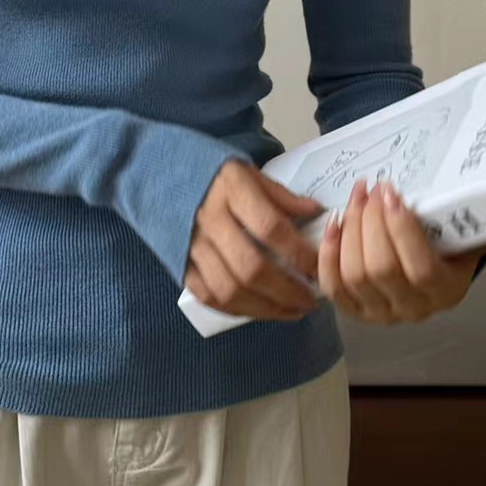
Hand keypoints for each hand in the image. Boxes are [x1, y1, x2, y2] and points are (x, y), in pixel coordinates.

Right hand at [184, 160, 325, 319]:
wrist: (166, 180)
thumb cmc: (218, 179)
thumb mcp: (252, 174)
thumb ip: (283, 196)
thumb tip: (316, 213)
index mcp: (232, 190)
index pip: (271, 228)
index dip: (299, 253)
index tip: (319, 268)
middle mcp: (210, 220)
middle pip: (251, 267)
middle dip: (287, 291)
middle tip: (310, 300)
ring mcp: (192, 246)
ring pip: (231, 290)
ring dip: (267, 307)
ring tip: (292, 310)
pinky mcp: (182, 265)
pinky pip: (210, 298)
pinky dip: (238, 310)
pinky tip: (262, 310)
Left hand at [317, 177, 485, 323]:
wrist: (427, 277)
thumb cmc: (446, 254)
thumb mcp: (473, 242)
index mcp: (444, 291)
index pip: (419, 268)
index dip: (401, 231)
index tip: (393, 195)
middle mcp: (411, 308)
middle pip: (380, 269)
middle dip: (370, 222)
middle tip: (372, 190)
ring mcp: (379, 313)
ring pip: (354, 274)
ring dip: (350, 230)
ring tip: (356, 199)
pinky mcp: (353, 310)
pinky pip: (333, 287)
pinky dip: (328, 254)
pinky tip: (335, 225)